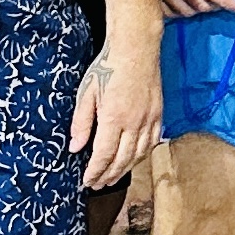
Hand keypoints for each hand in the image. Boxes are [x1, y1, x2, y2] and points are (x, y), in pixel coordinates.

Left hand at [69, 41, 163, 190]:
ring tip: (114, 177)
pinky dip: (142, 154)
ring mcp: (150, 119)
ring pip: (139, 154)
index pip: (104, 155)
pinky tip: (134, 159)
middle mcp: (135, 123)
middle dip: (109, 175)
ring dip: (126, 169)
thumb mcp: (86, 94)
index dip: (95, 171)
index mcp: (114, 118)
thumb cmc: (108, 67)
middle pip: (123, 159)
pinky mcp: (159, 114)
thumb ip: (81, 123)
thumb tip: (76, 147)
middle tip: (98, 184)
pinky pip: (153, 142)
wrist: (136, 49)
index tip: (87, 180)